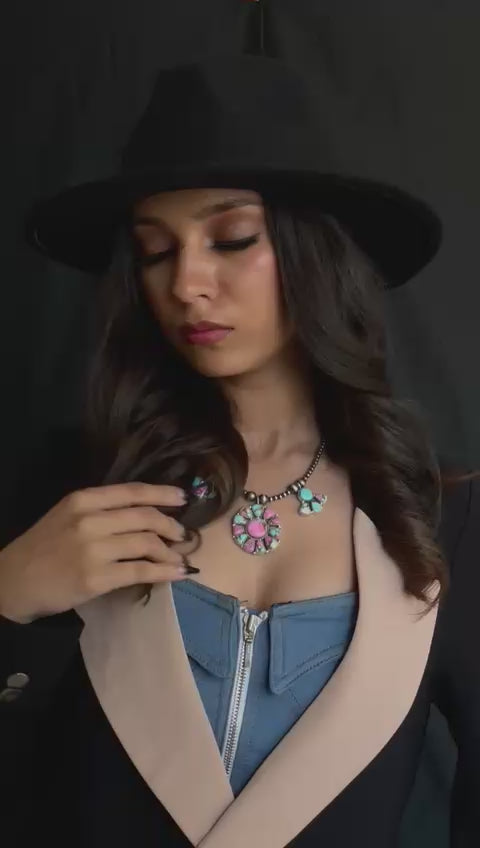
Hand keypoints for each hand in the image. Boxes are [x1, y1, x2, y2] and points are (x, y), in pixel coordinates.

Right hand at [0, 482, 189, 623]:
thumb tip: (145, 514)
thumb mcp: (67, 516)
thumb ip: (101, 511)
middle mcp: (89, 519)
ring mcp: (93, 549)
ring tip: (179, 557)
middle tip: (182, 535)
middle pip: (145, 517)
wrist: (12, 582)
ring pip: (147, 543)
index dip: (162, 493)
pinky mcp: (96, 578)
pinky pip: (141, 571)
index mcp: (83, 499)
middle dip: (171, 526)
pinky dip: (164, 572)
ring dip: (170, 551)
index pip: (132, 491)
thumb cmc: (42, 547)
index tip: (182, 498)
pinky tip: (176, 574)